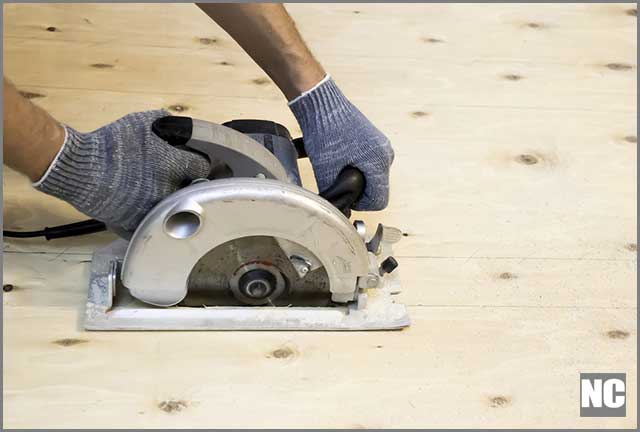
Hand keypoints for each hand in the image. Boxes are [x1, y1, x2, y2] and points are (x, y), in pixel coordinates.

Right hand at [34, 110, 209, 234]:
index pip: (202, 166)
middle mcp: (170, 190)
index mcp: (174, 165)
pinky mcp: (138, 223)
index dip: (197, 161)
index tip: (190, 160)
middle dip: (185, 181)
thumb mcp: (141, 122)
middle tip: (173, 175)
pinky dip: (151, 215)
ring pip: (174, 207)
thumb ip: (167, 124)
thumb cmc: (112, 142)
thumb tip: (180, 129)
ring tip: (155, 190)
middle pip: (190, 189)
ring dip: (170, 199)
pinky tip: (144, 205)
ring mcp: (155, 209)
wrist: (80, 167)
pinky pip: (153, 222)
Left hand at [289, 76, 393, 210]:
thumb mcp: (325, 171)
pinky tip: (337, 158)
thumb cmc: (324, 133)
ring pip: (370, 176)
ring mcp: (380, 145)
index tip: (343, 195)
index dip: (359, 203)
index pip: (378, 201)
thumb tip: (334, 209)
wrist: (321, 103)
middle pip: (375, 188)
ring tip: (334, 167)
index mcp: (379, 163)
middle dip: (356, 189)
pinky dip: (353, 166)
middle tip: (335, 180)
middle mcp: (385, 154)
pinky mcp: (372, 139)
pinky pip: (367, 162)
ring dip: (354, 177)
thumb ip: (333, 195)